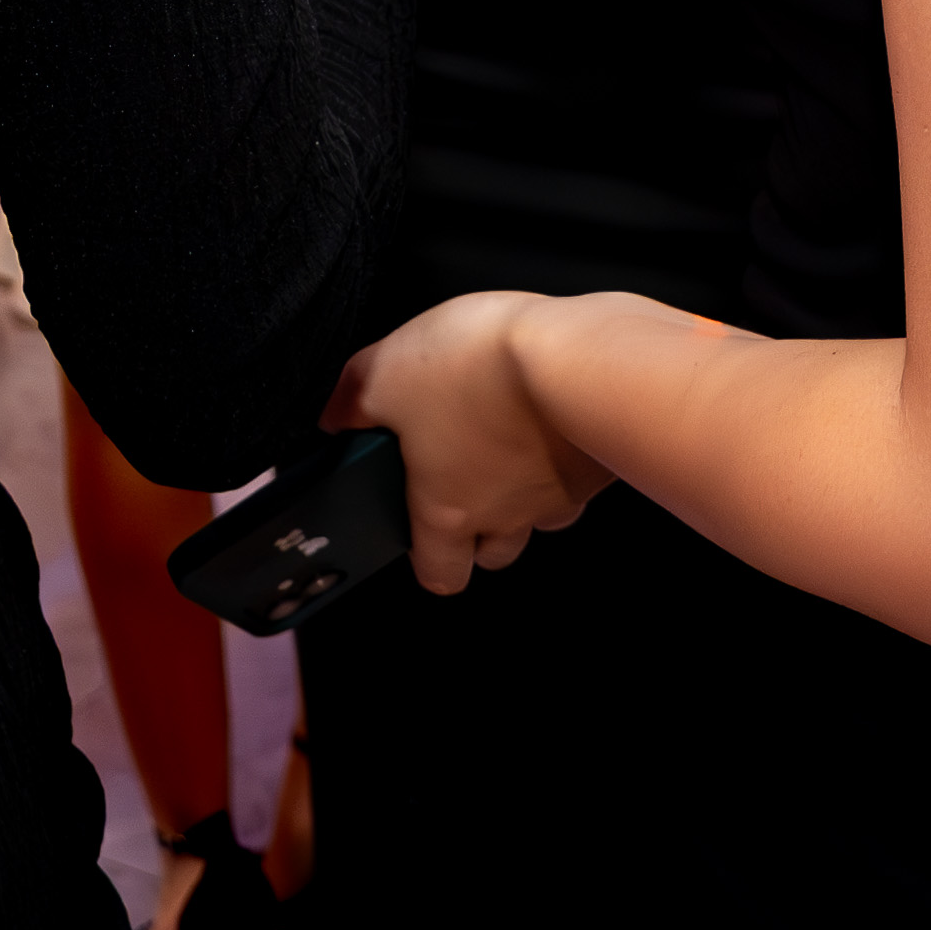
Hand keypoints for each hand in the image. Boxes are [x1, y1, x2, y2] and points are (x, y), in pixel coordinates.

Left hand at [322, 290, 612, 590]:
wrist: (576, 355)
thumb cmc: (481, 369)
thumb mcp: (386, 373)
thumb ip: (351, 401)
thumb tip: (332, 419)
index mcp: (448, 510)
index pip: (440, 575)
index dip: (430, 561)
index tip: (420, 533)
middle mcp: (508, 514)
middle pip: (494, 553)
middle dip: (478, 529)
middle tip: (462, 479)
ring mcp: (558, 494)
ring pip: (541, 517)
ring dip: (524, 493)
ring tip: (509, 442)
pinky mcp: (598, 464)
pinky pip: (579, 477)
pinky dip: (564, 458)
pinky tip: (551, 417)